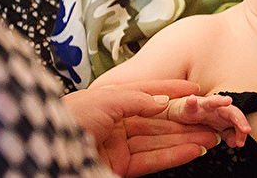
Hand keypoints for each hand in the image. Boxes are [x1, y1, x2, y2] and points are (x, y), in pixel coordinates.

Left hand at [61, 80, 220, 177]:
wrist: (47, 151)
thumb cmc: (71, 118)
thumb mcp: (106, 99)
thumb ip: (137, 99)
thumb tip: (162, 102)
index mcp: (108, 101)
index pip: (147, 93)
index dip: (171, 90)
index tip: (194, 89)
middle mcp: (115, 123)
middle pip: (157, 121)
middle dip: (184, 120)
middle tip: (209, 119)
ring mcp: (118, 146)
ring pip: (158, 141)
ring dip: (184, 140)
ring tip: (209, 137)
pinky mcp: (119, 167)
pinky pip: (150, 160)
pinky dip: (173, 156)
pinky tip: (193, 150)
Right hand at [165, 93, 250, 147]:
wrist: (184, 112)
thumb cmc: (203, 118)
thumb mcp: (217, 129)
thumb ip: (228, 134)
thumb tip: (236, 143)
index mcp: (224, 115)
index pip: (237, 121)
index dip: (241, 130)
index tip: (241, 143)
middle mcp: (216, 109)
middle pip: (231, 111)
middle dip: (239, 119)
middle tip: (246, 130)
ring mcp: (203, 106)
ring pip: (212, 101)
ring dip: (219, 100)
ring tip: (227, 100)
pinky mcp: (188, 106)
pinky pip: (189, 104)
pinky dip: (191, 101)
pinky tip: (192, 99)